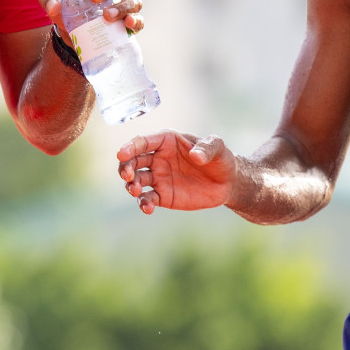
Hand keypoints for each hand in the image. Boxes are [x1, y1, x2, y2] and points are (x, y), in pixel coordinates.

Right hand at [116, 131, 237, 213]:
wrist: (227, 183)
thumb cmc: (220, 159)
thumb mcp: (219, 148)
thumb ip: (208, 148)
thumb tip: (196, 156)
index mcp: (165, 142)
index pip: (142, 142)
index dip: (130, 147)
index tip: (122, 154)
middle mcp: (157, 159)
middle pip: (133, 161)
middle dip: (125, 167)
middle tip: (128, 175)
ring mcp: (158, 178)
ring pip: (136, 180)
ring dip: (131, 185)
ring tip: (136, 190)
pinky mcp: (162, 196)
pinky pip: (147, 199)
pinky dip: (144, 204)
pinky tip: (147, 208)